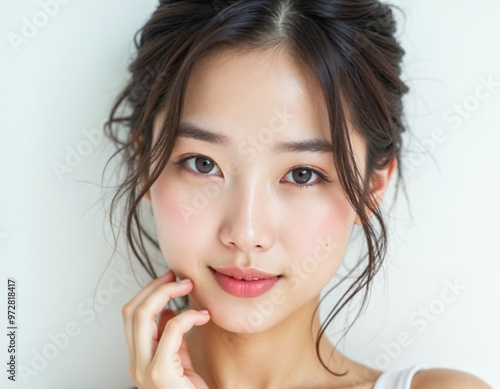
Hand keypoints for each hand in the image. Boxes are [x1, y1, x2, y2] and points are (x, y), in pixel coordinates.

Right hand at [122, 270, 210, 388]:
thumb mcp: (179, 358)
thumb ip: (170, 337)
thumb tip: (166, 310)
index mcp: (138, 357)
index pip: (131, 315)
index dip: (148, 291)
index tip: (169, 278)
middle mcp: (135, 362)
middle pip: (131, 311)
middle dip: (155, 287)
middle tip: (179, 277)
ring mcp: (144, 369)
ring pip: (142, 316)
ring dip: (167, 293)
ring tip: (189, 286)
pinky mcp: (161, 373)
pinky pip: (171, 331)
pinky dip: (187, 316)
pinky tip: (203, 316)